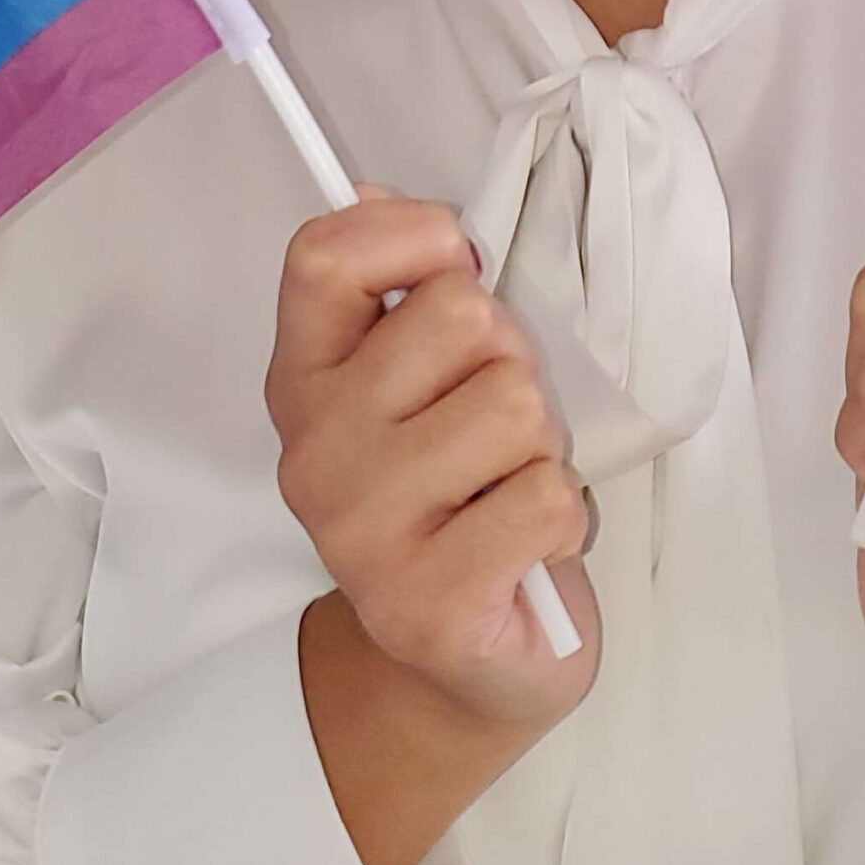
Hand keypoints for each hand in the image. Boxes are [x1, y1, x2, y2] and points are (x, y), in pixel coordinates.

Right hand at [268, 188, 600, 737]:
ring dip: (541, 445)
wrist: (463, 672)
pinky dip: (562, 517)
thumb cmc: (459, 501)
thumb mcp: (418, 387)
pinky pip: (548, 497)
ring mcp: (362, 533)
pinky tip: (523, 549)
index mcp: (303, 382)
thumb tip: (376, 193)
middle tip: (492, 426)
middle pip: (458, 315)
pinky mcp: (427, 602)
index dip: (413, 236)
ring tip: (506, 489)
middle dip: (509, 360)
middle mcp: (314, 452)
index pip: (324, 256)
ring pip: (516, 404)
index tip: (454, 270)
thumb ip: (400, 292)